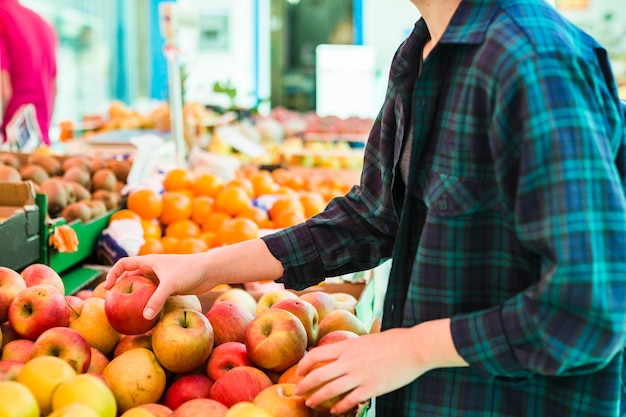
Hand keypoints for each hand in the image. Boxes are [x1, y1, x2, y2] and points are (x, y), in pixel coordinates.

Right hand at [105, 239, 285, 319]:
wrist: (210, 270)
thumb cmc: (190, 271)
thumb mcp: (171, 284)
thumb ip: (157, 300)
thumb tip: (145, 317)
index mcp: (149, 261)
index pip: (124, 264)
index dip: (113, 274)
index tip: (109, 288)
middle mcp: (154, 269)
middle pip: (131, 276)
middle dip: (121, 287)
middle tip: (112, 303)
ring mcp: (162, 278)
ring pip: (143, 287)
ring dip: (135, 296)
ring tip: (126, 311)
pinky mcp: (171, 287)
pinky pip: (154, 294)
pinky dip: (148, 302)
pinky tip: (146, 314)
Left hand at [295, 319, 467, 413]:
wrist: (414, 348)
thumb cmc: (394, 341)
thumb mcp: (367, 338)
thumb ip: (352, 346)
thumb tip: (342, 351)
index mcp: (347, 346)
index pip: (316, 355)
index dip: (304, 365)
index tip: (299, 372)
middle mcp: (349, 361)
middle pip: (318, 375)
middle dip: (304, 386)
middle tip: (298, 392)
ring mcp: (359, 376)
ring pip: (329, 391)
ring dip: (317, 399)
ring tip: (311, 403)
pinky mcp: (371, 389)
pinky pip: (349, 401)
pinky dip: (339, 408)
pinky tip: (335, 411)